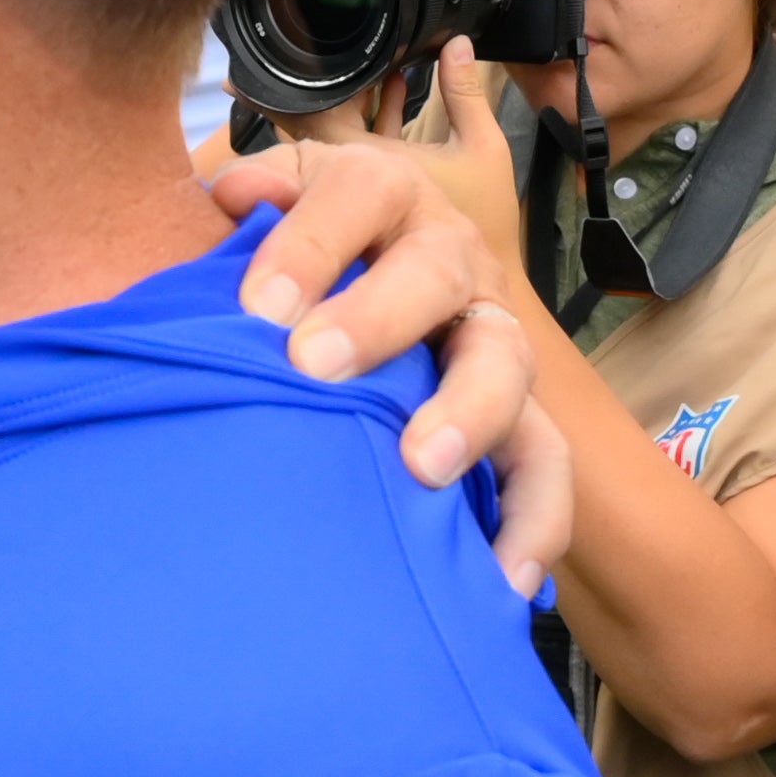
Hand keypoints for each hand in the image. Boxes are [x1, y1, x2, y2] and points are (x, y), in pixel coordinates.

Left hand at [211, 73, 572, 591]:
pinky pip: (544, 468)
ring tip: (423, 466)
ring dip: (468, 413)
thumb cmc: (285, 268)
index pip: (357, 194)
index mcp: (383, 197)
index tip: (255, 304)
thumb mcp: (264, 218)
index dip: (310, 241)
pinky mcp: (519, 419)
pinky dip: (532, 524)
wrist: (342, 309)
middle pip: (436, 271)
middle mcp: (449, 259)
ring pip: (505, 366)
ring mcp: (491, 339)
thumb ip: (249, 208)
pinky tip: (498, 582)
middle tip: (314, 367)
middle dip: (379, 316)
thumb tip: (231, 196)